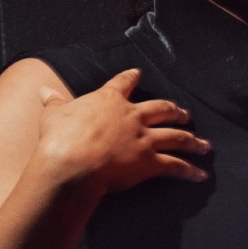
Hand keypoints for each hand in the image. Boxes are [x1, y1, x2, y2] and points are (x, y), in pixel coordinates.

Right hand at [35, 69, 211, 193]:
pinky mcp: (150, 162)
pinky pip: (176, 166)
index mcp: (109, 101)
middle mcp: (132, 117)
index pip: (123, 83)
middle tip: (184, 114)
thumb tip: (43, 89)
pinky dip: (190, 171)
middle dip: (175, 111)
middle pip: (161, 109)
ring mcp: (144, 139)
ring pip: (177, 137)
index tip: (138, 74)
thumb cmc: (58, 139)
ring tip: (204, 145)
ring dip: (193, 141)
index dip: (131, 77)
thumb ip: (53, 101)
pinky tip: (201, 174)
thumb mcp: (53, 115)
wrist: (71, 164)